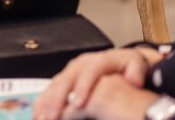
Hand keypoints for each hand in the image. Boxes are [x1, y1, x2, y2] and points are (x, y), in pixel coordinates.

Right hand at [34, 48, 157, 119]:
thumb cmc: (126, 66)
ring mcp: (69, 72)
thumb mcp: (135, 64)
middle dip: (58, 100)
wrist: (118, 61)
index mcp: (96, 61)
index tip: (79, 104)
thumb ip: (136, 70)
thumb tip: (133, 80)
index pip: (88, 74)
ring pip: (54, 86)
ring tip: (41, 118)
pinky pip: (50, 90)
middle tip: (53, 116)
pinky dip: (43, 103)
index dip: (82, 89)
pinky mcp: (64, 79)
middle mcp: (79, 65)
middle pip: (65, 81)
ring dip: (46, 103)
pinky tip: (38, 114)